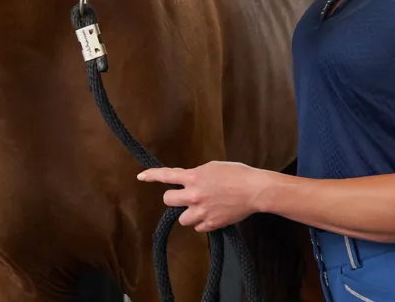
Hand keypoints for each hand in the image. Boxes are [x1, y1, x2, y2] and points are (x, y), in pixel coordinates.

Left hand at [137, 161, 269, 232]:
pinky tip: (212, 214)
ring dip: (188, 213)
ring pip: (182, 218)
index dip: (151, 175)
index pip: (167, 175)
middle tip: (185, 196)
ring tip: (202, 207)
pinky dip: (202, 222)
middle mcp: (194, 195)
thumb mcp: (213, 167)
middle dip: (175, 198)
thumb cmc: (237, 174)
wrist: (254, 190)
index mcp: (194, 177)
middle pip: (169, 200)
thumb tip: (190, 182)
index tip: (140, 176)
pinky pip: (197, 227)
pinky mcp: (210, 224)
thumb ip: (197, 175)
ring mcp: (201, 212)